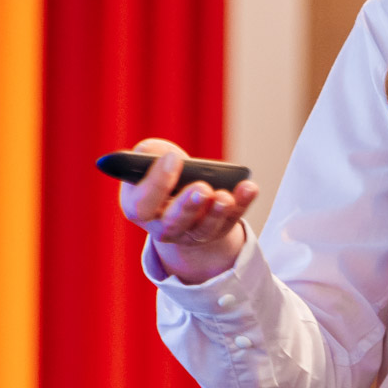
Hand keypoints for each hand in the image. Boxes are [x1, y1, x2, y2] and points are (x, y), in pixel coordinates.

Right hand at [118, 136, 258, 284]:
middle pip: (174, 223)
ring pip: (204, 228)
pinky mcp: (218, 229)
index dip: (157, 182)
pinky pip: (231, 220)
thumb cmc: (161, 172)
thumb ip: (150, 153)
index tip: (173, 157)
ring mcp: (191, 233)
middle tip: (202, 187)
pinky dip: (242, 203)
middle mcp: (163, 227)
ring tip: (224, 195)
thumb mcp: (149, 160)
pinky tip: (249, 187)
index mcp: (138, 209)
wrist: (179, 193)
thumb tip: (164, 154)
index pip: (142, 205)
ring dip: (216, 212)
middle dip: (189, 205)